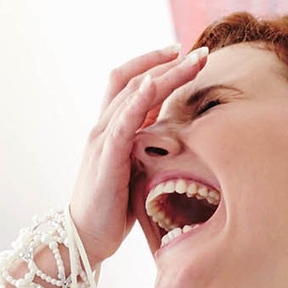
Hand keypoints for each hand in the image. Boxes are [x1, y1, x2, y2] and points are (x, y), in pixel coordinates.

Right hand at [67, 44, 207, 257]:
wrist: (87, 235)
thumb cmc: (115, 206)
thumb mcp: (137, 168)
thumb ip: (150, 147)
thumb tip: (181, 135)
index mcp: (112, 127)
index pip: (130, 81)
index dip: (155, 64)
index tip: (185, 53)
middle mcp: (104, 126)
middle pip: (134, 80)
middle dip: (168, 63)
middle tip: (200, 52)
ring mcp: (103, 139)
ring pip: (132, 94)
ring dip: (164, 74)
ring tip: (190, 60)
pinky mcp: (106, 157)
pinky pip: (122, 122)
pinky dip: (138, 101)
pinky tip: (154, 85)